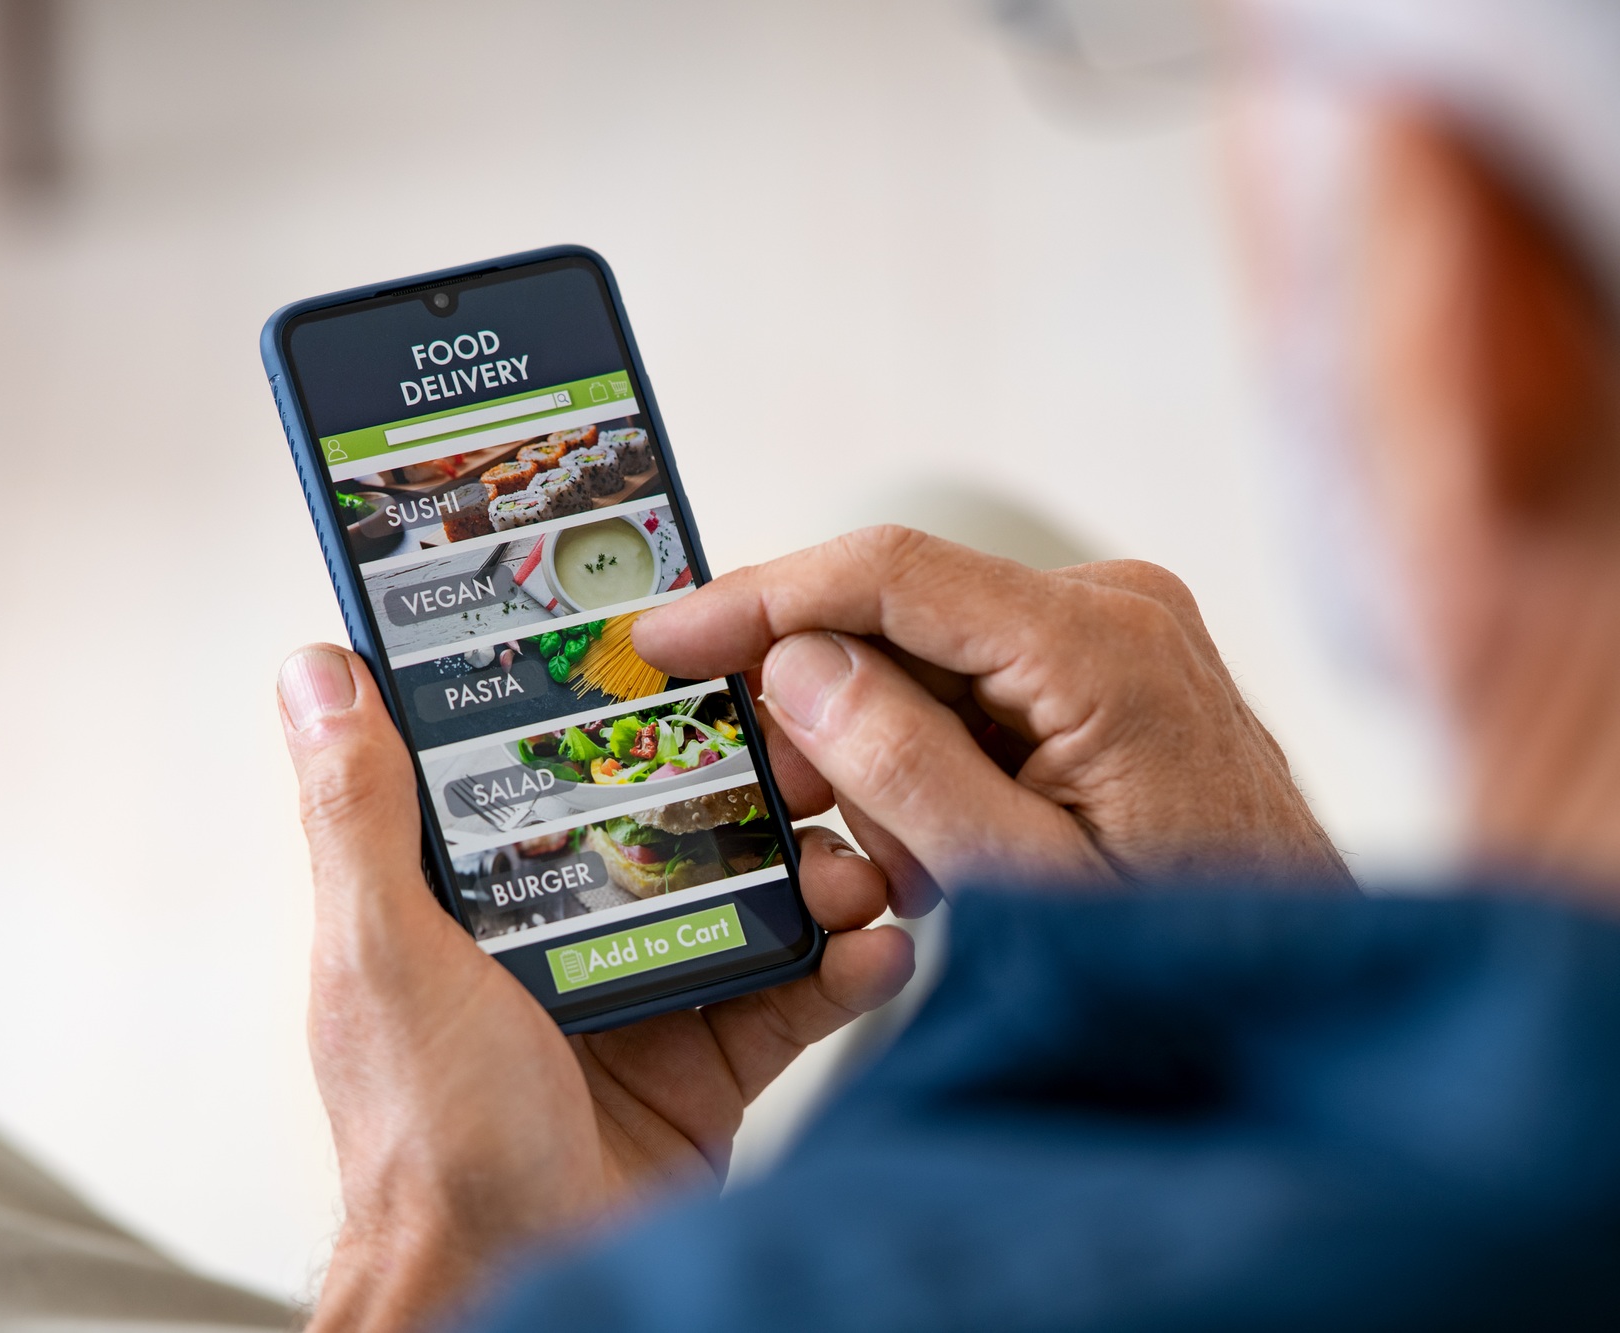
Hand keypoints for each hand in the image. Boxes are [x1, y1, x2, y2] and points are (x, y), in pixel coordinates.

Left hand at [277, 646, 912, 1332]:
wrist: (519, 1287)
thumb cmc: (427, 1147)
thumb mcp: (385, 957)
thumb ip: (360, 817)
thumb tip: (318, 677)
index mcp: (472, 897)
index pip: (544, 765)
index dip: (609, 701)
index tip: (680, 643)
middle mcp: (558, 935)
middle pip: (669, 821)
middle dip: (748, 782)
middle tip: (811, 749)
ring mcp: (640, 997)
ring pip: (745, 898)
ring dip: (812, 869)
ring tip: (857, 859)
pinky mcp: (707, 1065)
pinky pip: (790, 996)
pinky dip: (842, 967)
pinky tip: (876, 944)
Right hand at [633, 526, 1347, 908]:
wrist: (1307, 989)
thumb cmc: (1180, 954)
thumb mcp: (1019, 882)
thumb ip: (902, 766)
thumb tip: (793, 665)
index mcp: (1098, 646)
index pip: (886, 573)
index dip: (757, 597)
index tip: (660, 636)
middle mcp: (1112, 607)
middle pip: (897, 613)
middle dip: (818, 703)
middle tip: (783, 810)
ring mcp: (1118, 631)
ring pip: (925, 654)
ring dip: (877, 747)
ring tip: (900, 865)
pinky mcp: (1109, 665)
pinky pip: (973, 682)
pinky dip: (929, 754)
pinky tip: (939, 843)